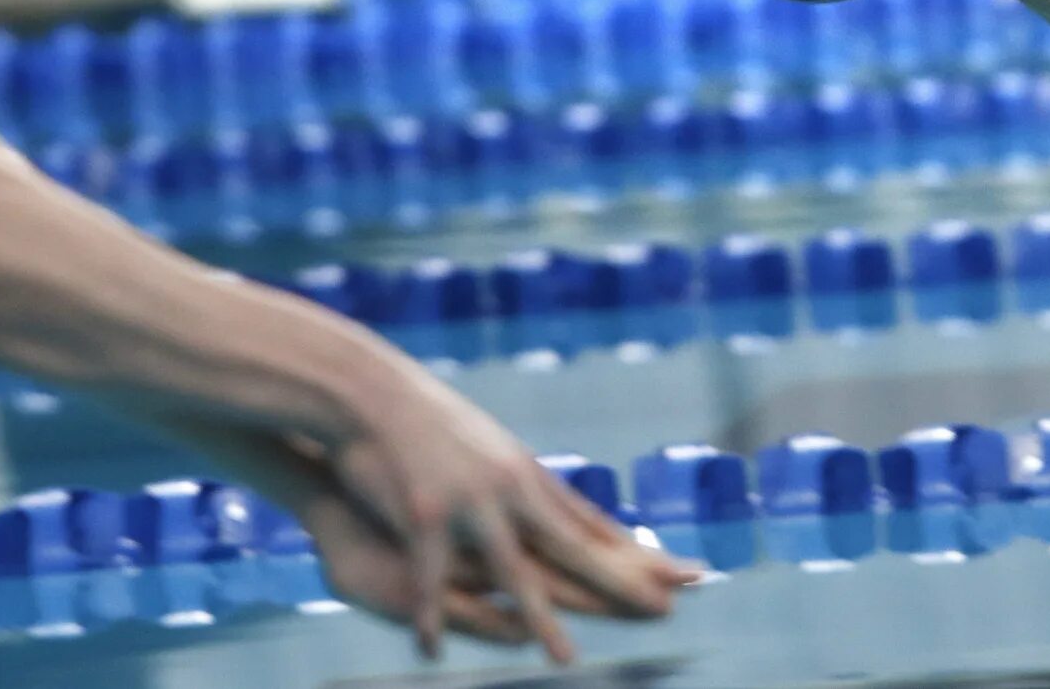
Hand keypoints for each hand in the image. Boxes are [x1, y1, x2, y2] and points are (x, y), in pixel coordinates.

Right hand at [324, 360, 691, 662]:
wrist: (370, 388)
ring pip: (513, 570)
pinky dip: (434, 616)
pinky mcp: (423, 513)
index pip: (591, 524)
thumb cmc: (425, 417)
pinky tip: (434, 650)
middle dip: (621, 583)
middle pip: (573, 546)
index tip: (680, 574)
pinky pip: (431, 577)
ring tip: (566, 660)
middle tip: (668, 611)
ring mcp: (469, 503)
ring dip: (542, 618)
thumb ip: (517, 475)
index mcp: (526, 474)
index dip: (636, 555)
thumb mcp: (487, 444)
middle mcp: (510, 488)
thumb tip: (546, 496)